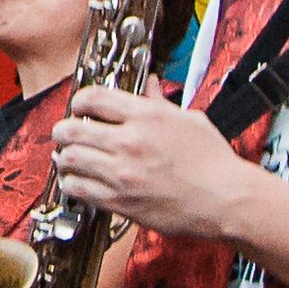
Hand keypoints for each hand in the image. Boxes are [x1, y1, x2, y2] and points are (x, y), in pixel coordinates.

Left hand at [49, 83, 262, 241]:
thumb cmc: (214, 162)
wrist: (225, 200)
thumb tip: (150, 86)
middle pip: (73, 128)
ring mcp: (122, 173)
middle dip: (63, 129)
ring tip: (67, 156)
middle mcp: (129, 142)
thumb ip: (160, 102)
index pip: (94, 98)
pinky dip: (71, 184)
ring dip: (64, 156)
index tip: (79, 105)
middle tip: (64, 131)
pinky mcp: (121, 201)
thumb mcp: (189, 120)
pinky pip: (80, 190)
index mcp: (146, 116)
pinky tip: (76, 181)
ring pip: (71, 159)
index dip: (79, 99)